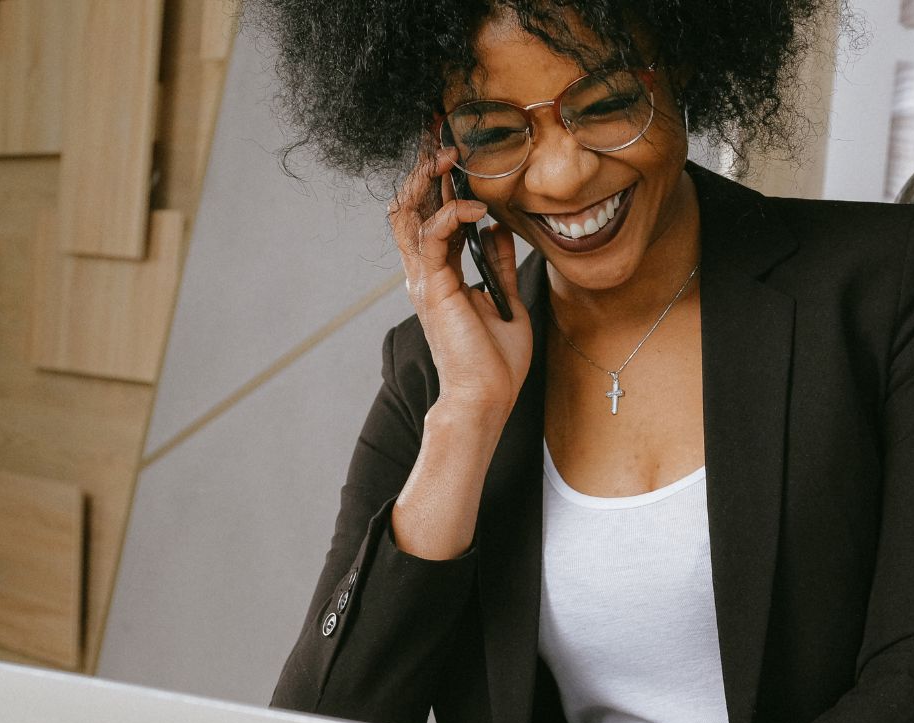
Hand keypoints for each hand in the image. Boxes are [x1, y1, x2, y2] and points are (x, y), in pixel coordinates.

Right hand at [388, 142, 532, 417]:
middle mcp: (424, 272)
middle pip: (409, 205)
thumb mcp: (504, 300)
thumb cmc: (495, 362)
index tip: (450, 148)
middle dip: (423, 167)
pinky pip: (433, 235)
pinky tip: (477, 206)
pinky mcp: (433, 286)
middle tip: (440, 134)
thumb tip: (498, 228)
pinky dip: (453, 213)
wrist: (486, 397)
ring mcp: (424, 278)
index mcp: (438, 274)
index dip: (434, 180)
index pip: (428, 215)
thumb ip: (496, 263)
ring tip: (451, 155)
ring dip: (429, 179)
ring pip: (410, 212)